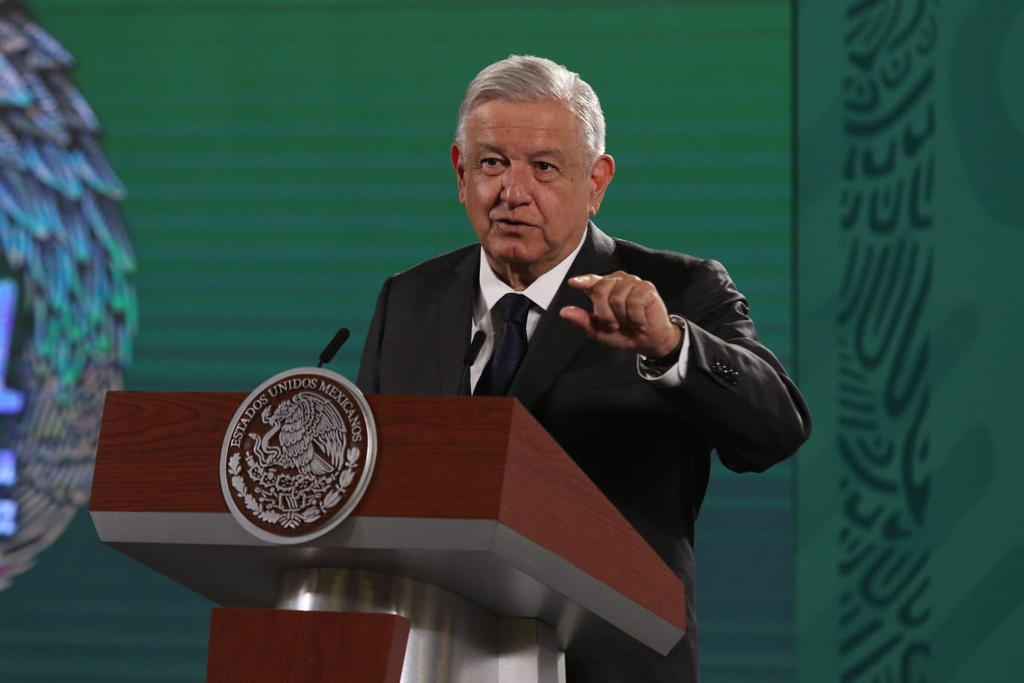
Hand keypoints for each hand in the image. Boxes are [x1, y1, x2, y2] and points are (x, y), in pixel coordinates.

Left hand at [560, 272, 681, 356]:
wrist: (648, 342)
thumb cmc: (624, 333)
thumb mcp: (599, 332)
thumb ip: (583, 321)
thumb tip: (564, 312)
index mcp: (603, 288)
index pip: (591, 281)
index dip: (583, 281)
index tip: (573, 283)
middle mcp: (617, 281)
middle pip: (600, 291)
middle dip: (606, 314)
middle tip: (616, 324)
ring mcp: (632, 282)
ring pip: (616, 298)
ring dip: (622, 317)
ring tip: (629, 321)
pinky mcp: (646, 288)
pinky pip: (633, 302)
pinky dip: (635, 317)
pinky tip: (640, 320)